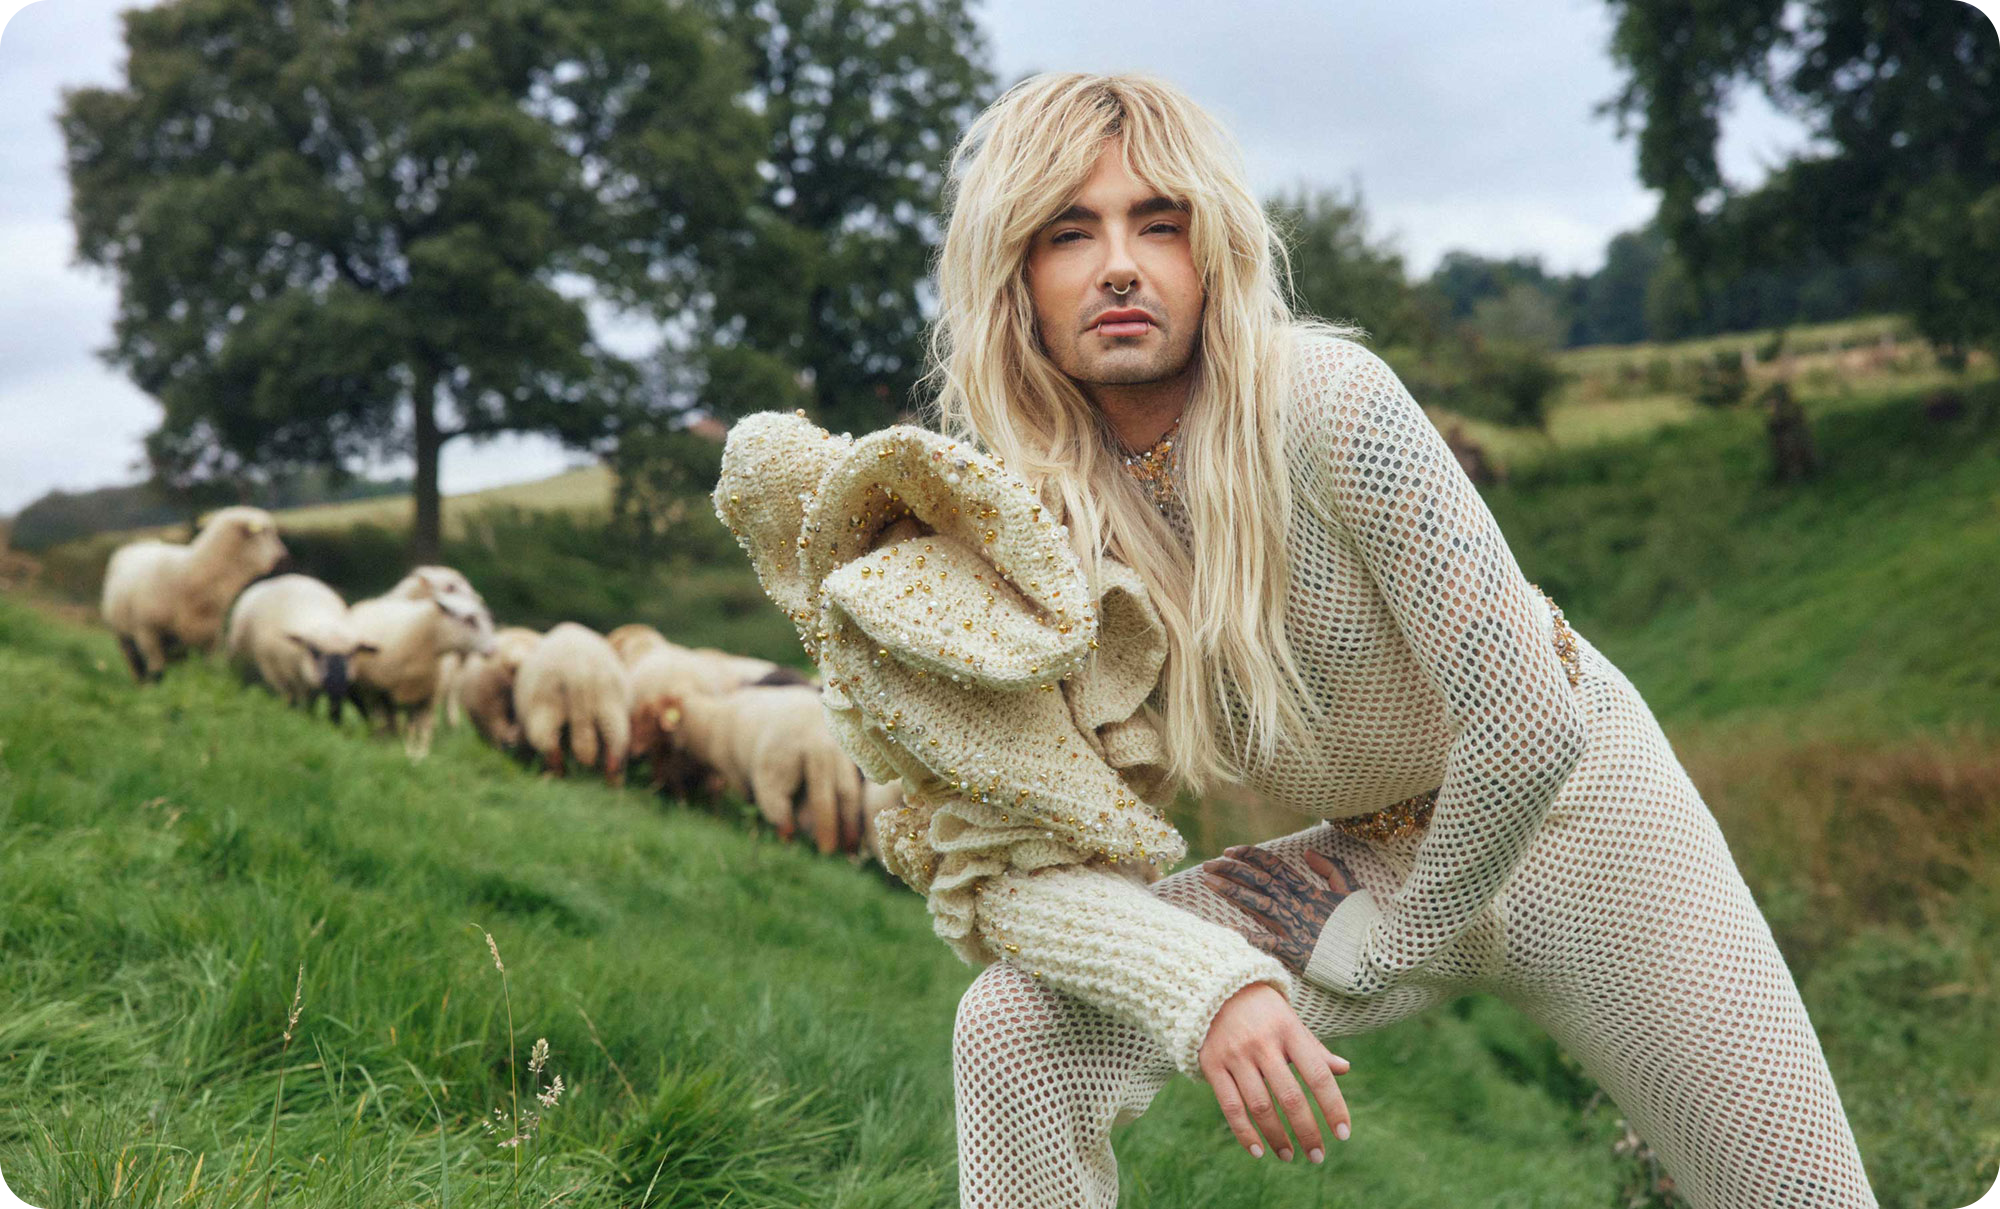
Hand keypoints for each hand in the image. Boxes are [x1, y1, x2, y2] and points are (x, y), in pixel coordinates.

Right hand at [1198, 982, 1351, 1162]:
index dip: (1333, 1106)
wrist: (1213, 988)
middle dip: (1306, 1131)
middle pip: (1289, 1097)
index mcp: (1289, 1030)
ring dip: (1277, 1137)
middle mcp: (1262, 1043)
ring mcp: (1235, 1055)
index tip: (1343, 1134)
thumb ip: (1314, 1048)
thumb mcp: (1291, 1021)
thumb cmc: (1262, 1010)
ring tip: (1289, 1156)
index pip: (1317, 1075)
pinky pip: (1230, 1106)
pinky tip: (1258, 1151)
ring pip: (1259, 1106)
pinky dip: (1244, 1133)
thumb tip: (1344, 1069)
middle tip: (1317, 1156)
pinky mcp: (1212, 1065)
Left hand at [1199, 844, 1354, 973]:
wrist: (1376, 956)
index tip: (1229, 851)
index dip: (1250, 856)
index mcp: (1309, 890)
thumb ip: (1331, 868)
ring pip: (1256, 903)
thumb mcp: (1351, 889)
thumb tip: (1308, 851)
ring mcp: (1294, 928)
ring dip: (1230, 891)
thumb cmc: (1365, 924)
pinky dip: (1246, 936)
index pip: (1274, 866)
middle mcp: (1297, 905)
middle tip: (1208, 864)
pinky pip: (1266, 942)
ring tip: (1208, 881)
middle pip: (1258, 881)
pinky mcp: (1295, 952)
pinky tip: (1225, 929)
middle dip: (1231, 870)